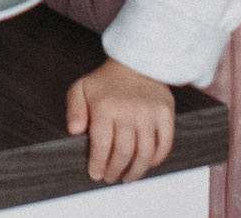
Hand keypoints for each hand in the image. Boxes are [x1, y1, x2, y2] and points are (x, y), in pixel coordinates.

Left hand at [66, 59, 173, 182]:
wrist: (135, 63)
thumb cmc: (106, 81)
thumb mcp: (81, 89)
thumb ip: (74, 110)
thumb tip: (74, 131)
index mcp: (105, 107)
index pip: (102, 145)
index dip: (99, 164)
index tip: (96, 175)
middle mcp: (128, 111)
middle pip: (123, 153)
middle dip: (115, 171)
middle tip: (111, 178)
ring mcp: (149, 113)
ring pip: (144, 153)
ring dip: (136, 171)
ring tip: (128, 177)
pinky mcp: (166, 114)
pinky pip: (164, 144)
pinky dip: (156, 159)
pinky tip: (147, 164)